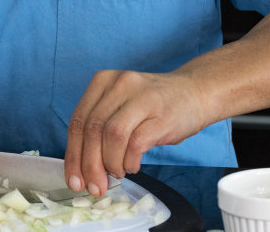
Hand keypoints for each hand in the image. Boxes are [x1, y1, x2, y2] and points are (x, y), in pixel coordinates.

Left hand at [63, 69, 206, 196]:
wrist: (196, 92)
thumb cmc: (154, 105)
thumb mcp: (121, 106)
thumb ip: (100, 128)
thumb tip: (83, 170)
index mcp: (102, 81)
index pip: (78, 121)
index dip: (73, 155)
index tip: (73, 180)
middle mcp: (119, 84)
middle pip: (93, 129)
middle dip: (89, 165)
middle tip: (95, 187)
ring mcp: (142, 97)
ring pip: (112, 135)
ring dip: (111, 163)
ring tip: (118, 172)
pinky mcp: (162, 115)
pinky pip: (136, 143)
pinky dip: (130, 161)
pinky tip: (133, 165)